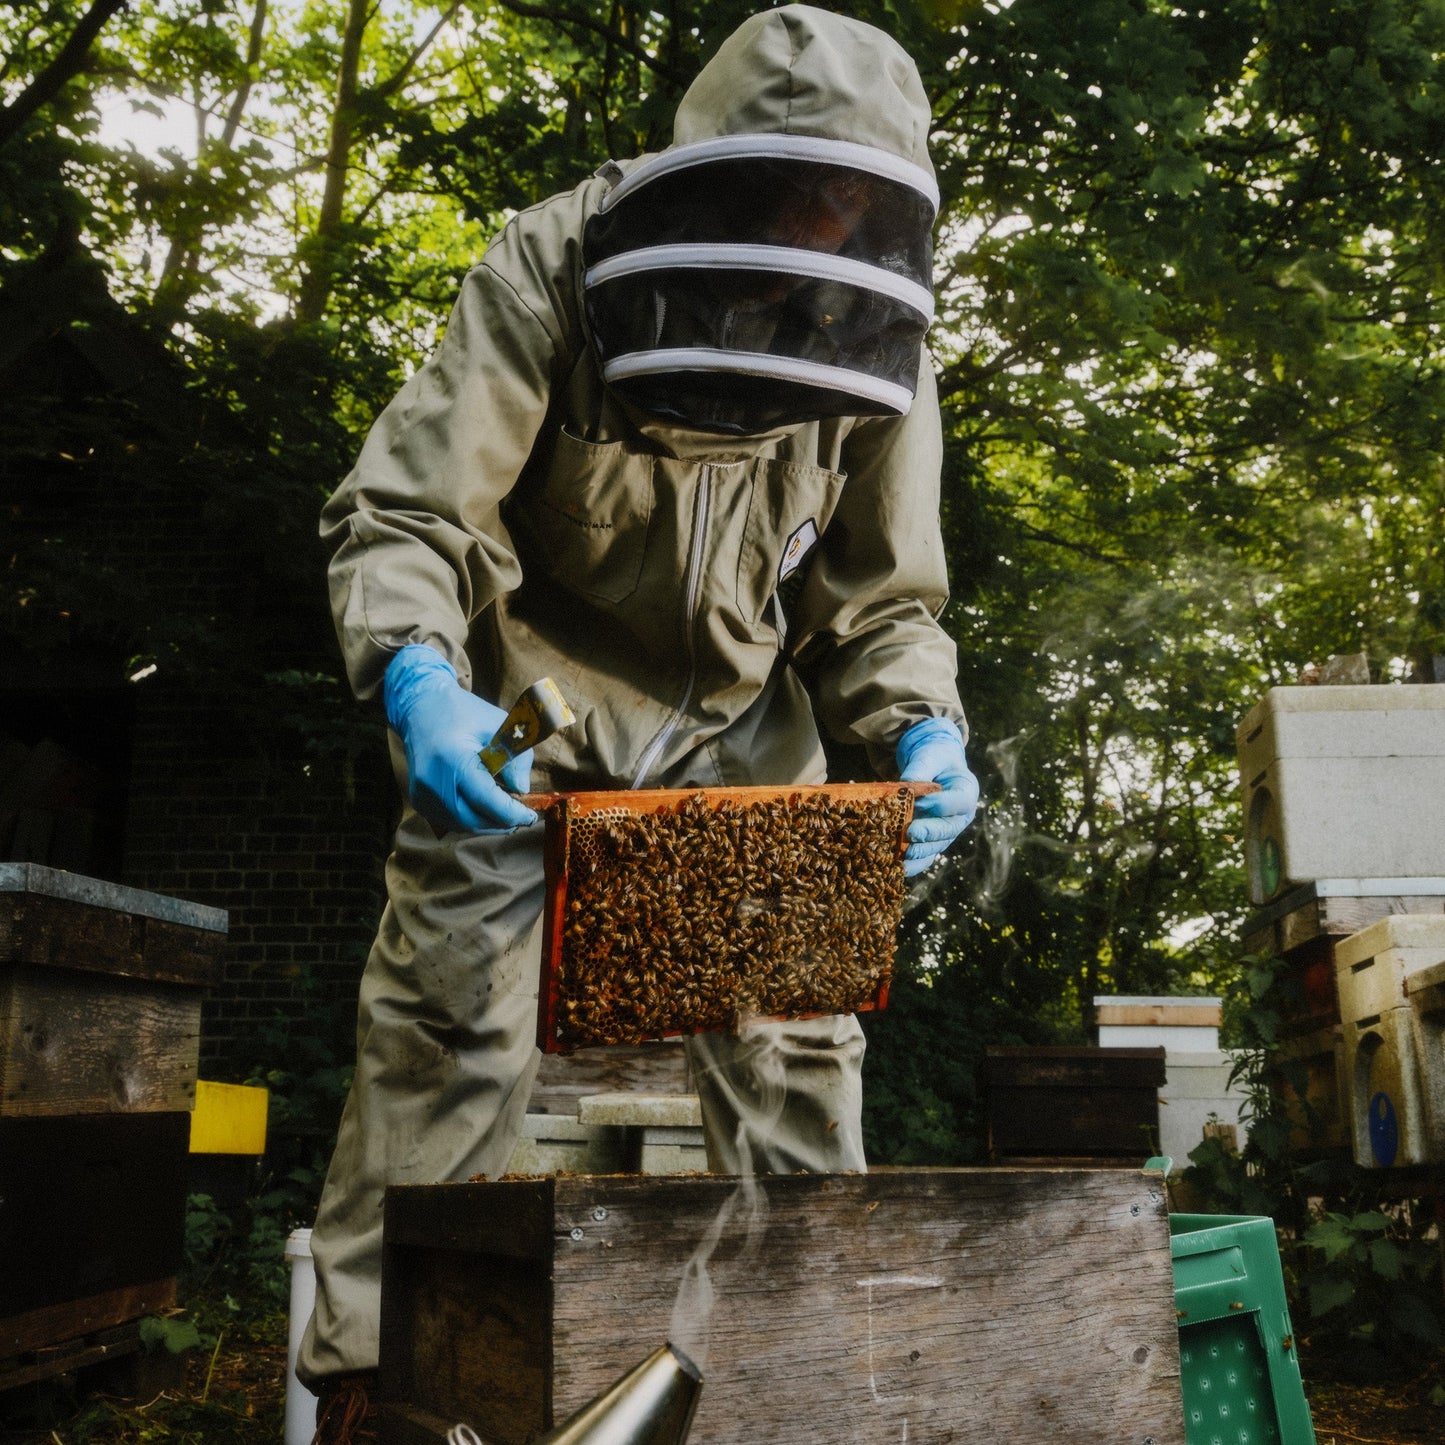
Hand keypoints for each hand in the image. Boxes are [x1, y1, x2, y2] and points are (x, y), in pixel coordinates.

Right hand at [383, 645, 537, 833]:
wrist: (421, 708)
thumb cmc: (464, 713)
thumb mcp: (499, 725)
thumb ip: (516, 758)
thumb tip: (521, 791)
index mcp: (452, 759)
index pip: (485, 799)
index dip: (511, 813)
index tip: (531, 816)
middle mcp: (432, 782)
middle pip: (472, 819)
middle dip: (501, 823)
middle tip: (522, 817)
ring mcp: (421, 794)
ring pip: (461, 824)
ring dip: (487, 824)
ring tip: (506, 814)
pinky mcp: (418, 800)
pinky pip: (450, 820)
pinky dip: (471, 819)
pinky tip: (484, 809)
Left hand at [896, 717, 978, 876]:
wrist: (931, 766)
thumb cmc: (933, 757)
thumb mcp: (929, 755)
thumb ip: (920, 768)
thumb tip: (905, 786)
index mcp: (967, 791)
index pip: (958, 801)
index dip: (940, 804)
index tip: (920, 802)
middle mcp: (960, 815)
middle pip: (949, 829)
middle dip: (929, 832)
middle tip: (910, 832)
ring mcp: (947, 832)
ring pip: (936, 847)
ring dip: (919, 852)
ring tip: (901, 854)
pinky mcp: (932, 842)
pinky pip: (925, 857)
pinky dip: (912, 864)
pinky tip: (897, 868)